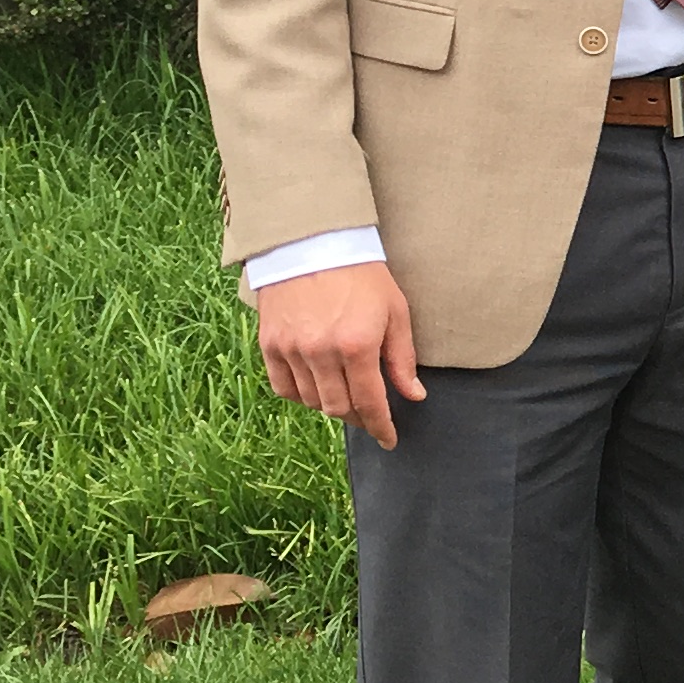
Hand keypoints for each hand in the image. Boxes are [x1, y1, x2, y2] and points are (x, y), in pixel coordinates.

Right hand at [255, 261, 423, 450]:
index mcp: (357, 346)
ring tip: (346, 396)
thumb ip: (402, 358)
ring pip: (311, 401)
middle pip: (338, 407)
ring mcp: (292, 349)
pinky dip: (300, 394)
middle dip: (358, 418)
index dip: (381, 426)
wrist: (313, 242)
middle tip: (370, 415)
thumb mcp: (395, 311)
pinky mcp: (270, 343)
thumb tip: (413, 396)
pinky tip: (316, 387)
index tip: (389, 440)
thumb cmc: (362, 275)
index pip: (370, 402)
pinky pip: (283, 386)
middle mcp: (321, 353)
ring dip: (331, 405)